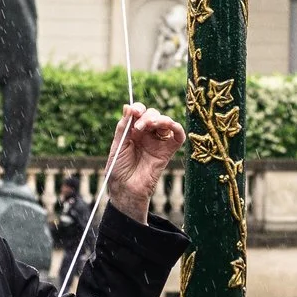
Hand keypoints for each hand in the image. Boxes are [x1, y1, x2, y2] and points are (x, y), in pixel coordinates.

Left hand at [105, 104, 187, 220]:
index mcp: (133, 131)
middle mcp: (146, 135)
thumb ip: (123, 126)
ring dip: (159, 119)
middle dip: (147, 116)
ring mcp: (158, 142)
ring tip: (148, 126)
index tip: (134, 112)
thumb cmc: (118, 170)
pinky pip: (178, 136)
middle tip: (139, 127)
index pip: (139, 113)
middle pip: (153, 114)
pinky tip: (170, 125)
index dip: (138, 108)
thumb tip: (128, 106)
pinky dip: (177, 127)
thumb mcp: (117, 145)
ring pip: (165, 122)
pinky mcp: (168, 151)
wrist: (126, 190)